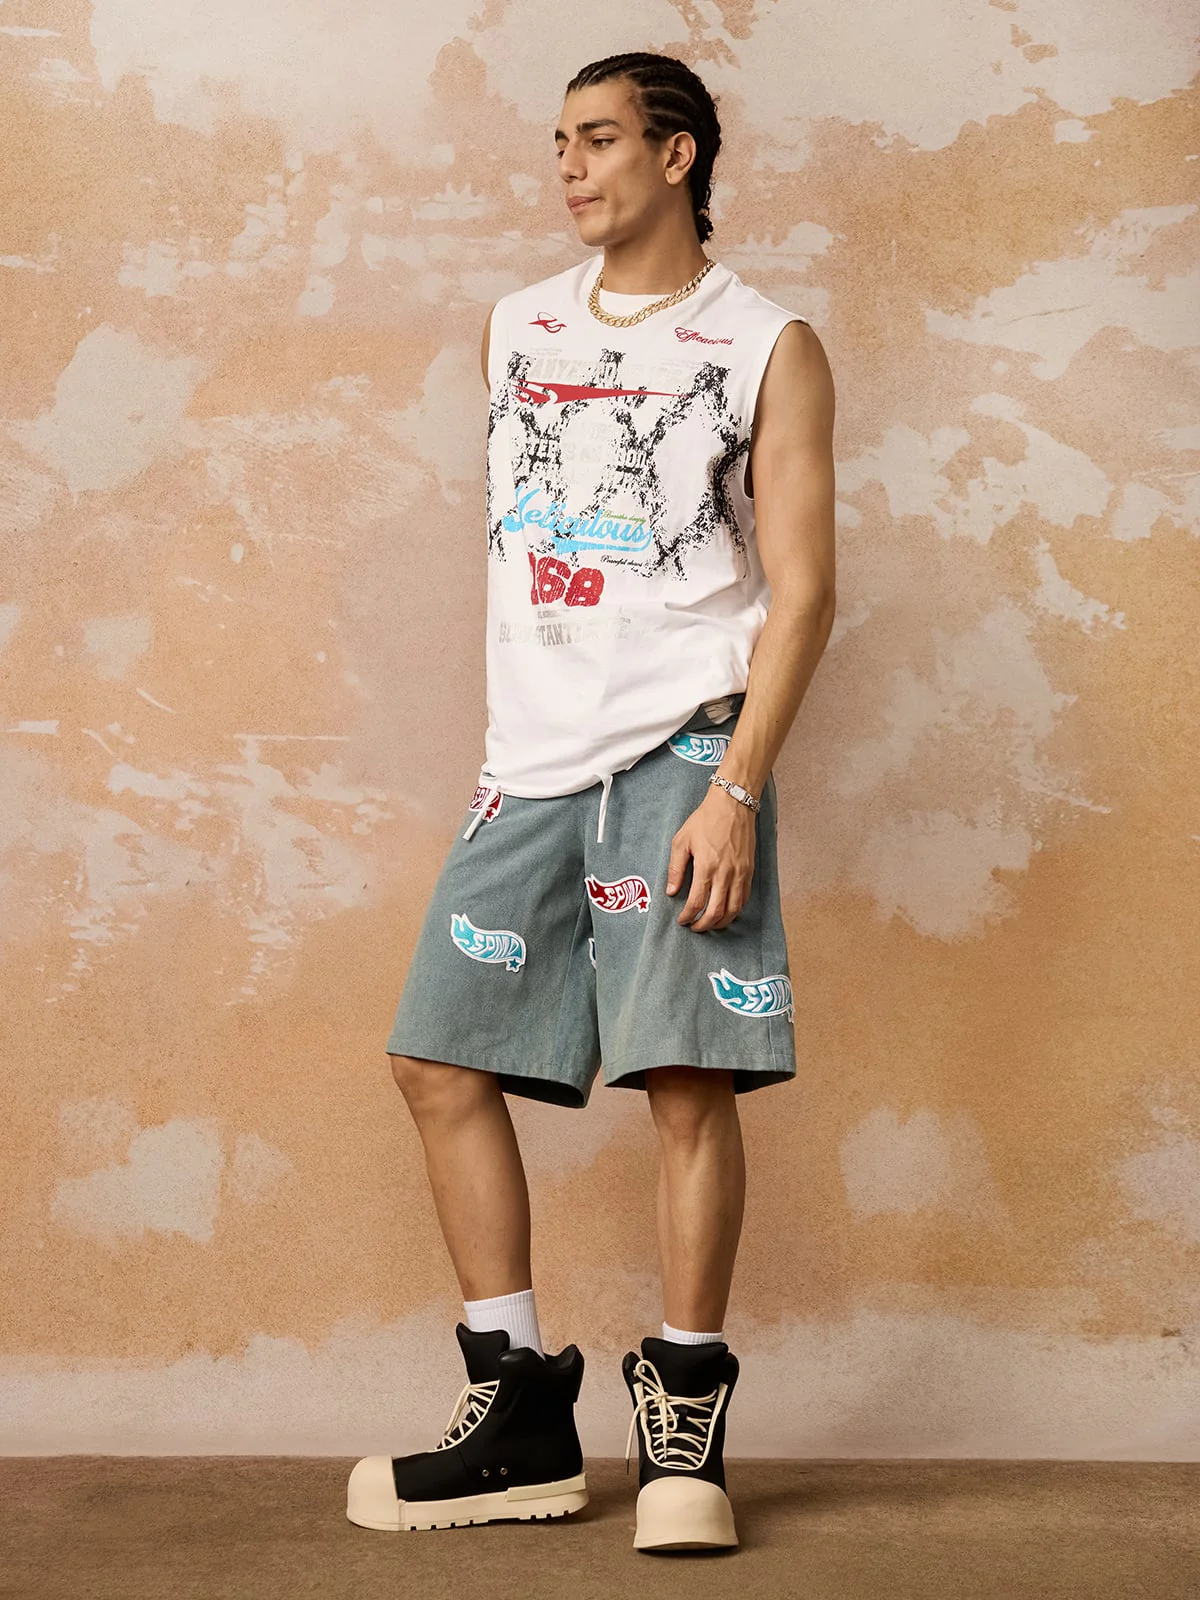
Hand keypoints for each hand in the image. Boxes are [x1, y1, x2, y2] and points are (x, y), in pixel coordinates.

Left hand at [665, 786, 757, 931]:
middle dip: (704, 925)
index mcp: (706, 867)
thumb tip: (671, 891)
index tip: (682, 920)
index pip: (696, 902)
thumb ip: (675, 868)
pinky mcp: (749, 871)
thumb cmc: (705, 820)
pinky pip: (744, 898)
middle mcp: (725, 874)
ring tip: (710, 924)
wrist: (732, 805)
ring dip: (721, 922)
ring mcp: (740, 874)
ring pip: (733, 910)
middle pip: (716, 912)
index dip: (688, 916)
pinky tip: (726, 911)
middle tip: (694, 928)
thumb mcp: (681, 841)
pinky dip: (735, 910)